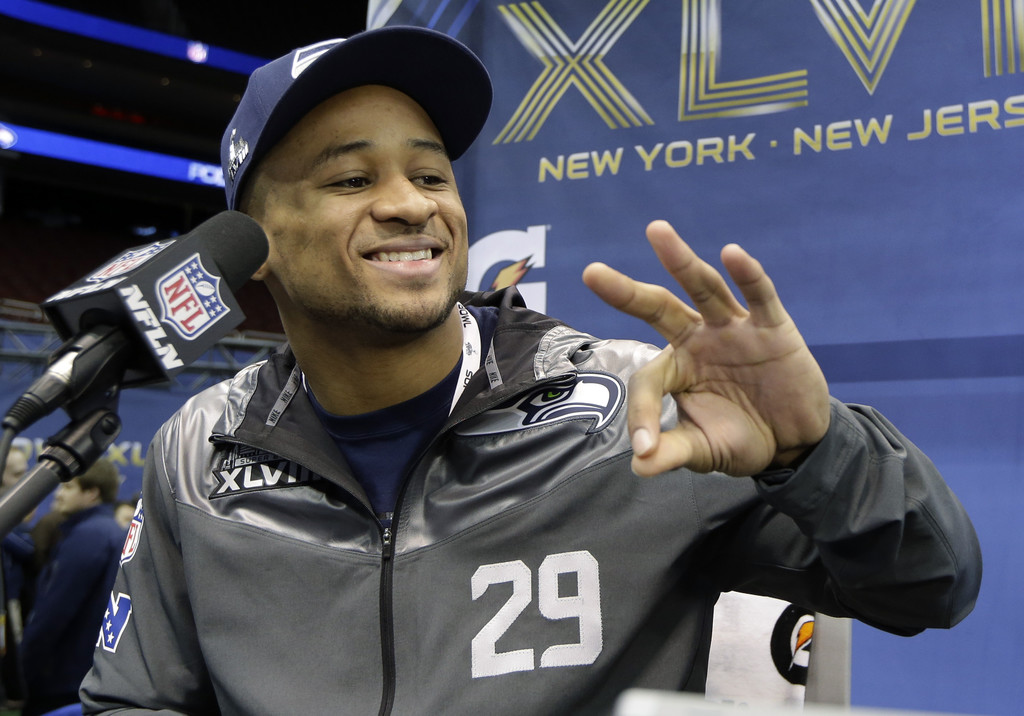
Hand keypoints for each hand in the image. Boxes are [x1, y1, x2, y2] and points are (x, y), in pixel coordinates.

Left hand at [582, 220, 829, 476]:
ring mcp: (733, 328)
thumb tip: (640, 466)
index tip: (645, 448)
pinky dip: (748, 275)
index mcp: (675, 368)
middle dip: (625, 292)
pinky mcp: (772, 327)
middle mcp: (697, 339)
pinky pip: (759, 296)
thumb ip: (673, 452)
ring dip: (680, 261)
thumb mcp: (703, 450)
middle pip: (657, 308)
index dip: (644, 414)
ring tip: (656, 232)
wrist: (795, 442)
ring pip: (702, 288)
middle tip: (591, 272)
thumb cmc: (740, 438)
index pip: (647, 381)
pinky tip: (732, 254)